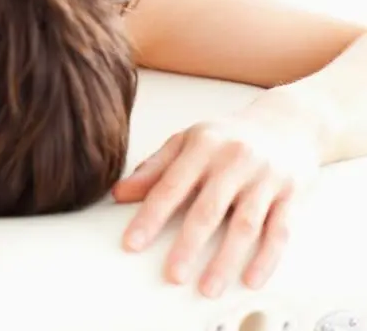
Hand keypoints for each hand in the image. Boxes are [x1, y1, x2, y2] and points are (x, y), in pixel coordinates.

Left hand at [112, 86, 324, 297]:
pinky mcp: (290, 195)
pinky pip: (279, 231)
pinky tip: (250, 280)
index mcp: (202, 146)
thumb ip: (154, 168)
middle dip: (188, 245)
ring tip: (208, 288)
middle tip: (172, 276)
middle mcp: (234, 160)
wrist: (285, 122)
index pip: (170, 186)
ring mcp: (265, 178)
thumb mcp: (187, 141)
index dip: (150, 217)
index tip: (132, 244)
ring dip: (226, 260)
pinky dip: (266, 258)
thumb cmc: (226, 137)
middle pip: (208, 209)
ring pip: (245, 225)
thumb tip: (119, 194)